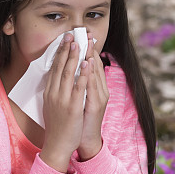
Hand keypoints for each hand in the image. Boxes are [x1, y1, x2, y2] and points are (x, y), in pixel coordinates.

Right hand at [40, 33, 87, 171]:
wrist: (57, 144)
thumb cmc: (57, 126)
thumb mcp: (51, 106)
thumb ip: (54, 92)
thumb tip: (57, 79)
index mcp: (49, 92)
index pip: (53, 68)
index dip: (60, 53)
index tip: (65, 40)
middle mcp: (54, 93)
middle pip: (60, 67)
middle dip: (66, 49)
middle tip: (71, 34)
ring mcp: (63, 99)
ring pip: (68, 73)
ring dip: (74, 56)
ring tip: (79, 42)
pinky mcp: (72, 106)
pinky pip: (79, 86)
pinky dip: (83, 73)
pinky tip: (87, 63)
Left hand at [77, 36, 108, 161]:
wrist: (84, 141)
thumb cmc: (81, 121)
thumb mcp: (81, 100)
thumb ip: (80, 86)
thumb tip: (75, 72)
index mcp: (96, 89)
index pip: (92, 65)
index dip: (88, 50)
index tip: (83, 36)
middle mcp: (100, 91)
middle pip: (95, 66)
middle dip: (90, 48)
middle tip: (86, 33)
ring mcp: (99, 97)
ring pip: (95, 73)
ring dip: (91, 56)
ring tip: (87, 42)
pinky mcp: (95, 105)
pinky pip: (92, 86)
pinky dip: (90, 73)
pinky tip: (88, 63)